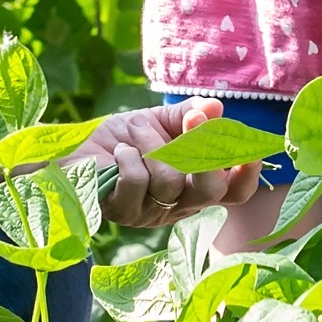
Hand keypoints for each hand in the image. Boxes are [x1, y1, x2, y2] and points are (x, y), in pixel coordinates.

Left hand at [67, 98, 265, 227]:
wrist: (73, 148)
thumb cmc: (121, 138)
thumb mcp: (159, 121)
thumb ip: (189, 116)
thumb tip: (216, 108)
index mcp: (194, 186)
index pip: (233, 192)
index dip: (247, 174)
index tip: (249, 149)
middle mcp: (177, 206)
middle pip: (211, 193)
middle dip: (205, 153)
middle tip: (194, 120)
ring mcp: (149, 213)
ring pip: (170, 180)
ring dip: (152, 143)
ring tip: (135, 130)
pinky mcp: (120, 212)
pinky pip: (137, 183)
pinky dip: (130, 158)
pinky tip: (119, 152)